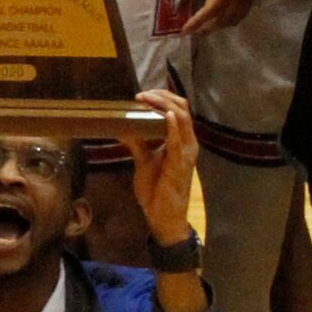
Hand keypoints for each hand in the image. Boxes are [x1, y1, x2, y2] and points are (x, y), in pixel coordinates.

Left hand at [131, 87, 200, 252]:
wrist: (163, 217)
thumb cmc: (157, 190)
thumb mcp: (144, 161)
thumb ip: (137, 143)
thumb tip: (122, 127)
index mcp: (181, 141)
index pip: (179, 109)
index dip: (162, 98)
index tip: (142, 95)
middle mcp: (188, 143)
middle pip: (182, 108)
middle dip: (162, 97)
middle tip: (142, 95)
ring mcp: (186, 153)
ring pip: (182, 118)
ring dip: (164, 105)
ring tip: (147, 99)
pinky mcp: (181, 164)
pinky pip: (179, 140)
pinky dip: (173, 125)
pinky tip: (165, 115)